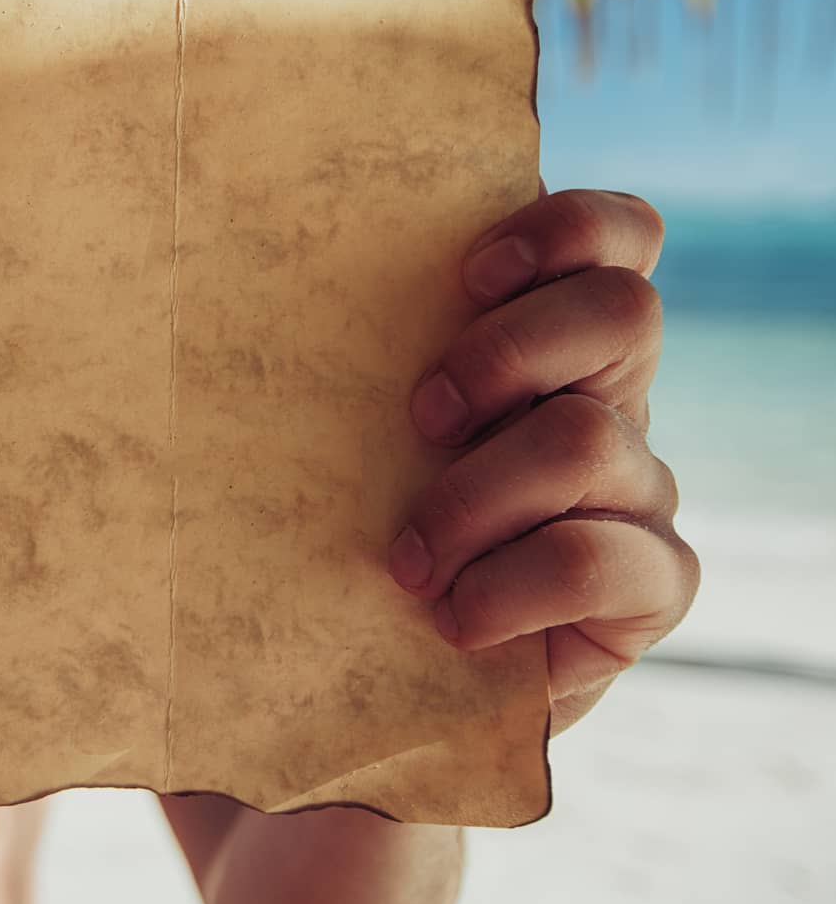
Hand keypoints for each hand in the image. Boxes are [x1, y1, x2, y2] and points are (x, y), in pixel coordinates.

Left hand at [386, 182, 700, 735]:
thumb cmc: (353, 522)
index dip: (563, 230)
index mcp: (549, 338)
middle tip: (421, 416)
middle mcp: (610, 398)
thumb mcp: (357, 427)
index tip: (466, 275)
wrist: (385, 673)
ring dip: (474, 495)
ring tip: (406, 560)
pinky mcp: (652, 585)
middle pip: (624, 313)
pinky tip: (454, 619)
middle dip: (507, 351)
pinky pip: (597, 560)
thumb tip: (251, 249)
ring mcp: (639, 490)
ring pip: (589, 439)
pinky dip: (506, 588)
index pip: (615, 237)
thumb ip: (361, 345)